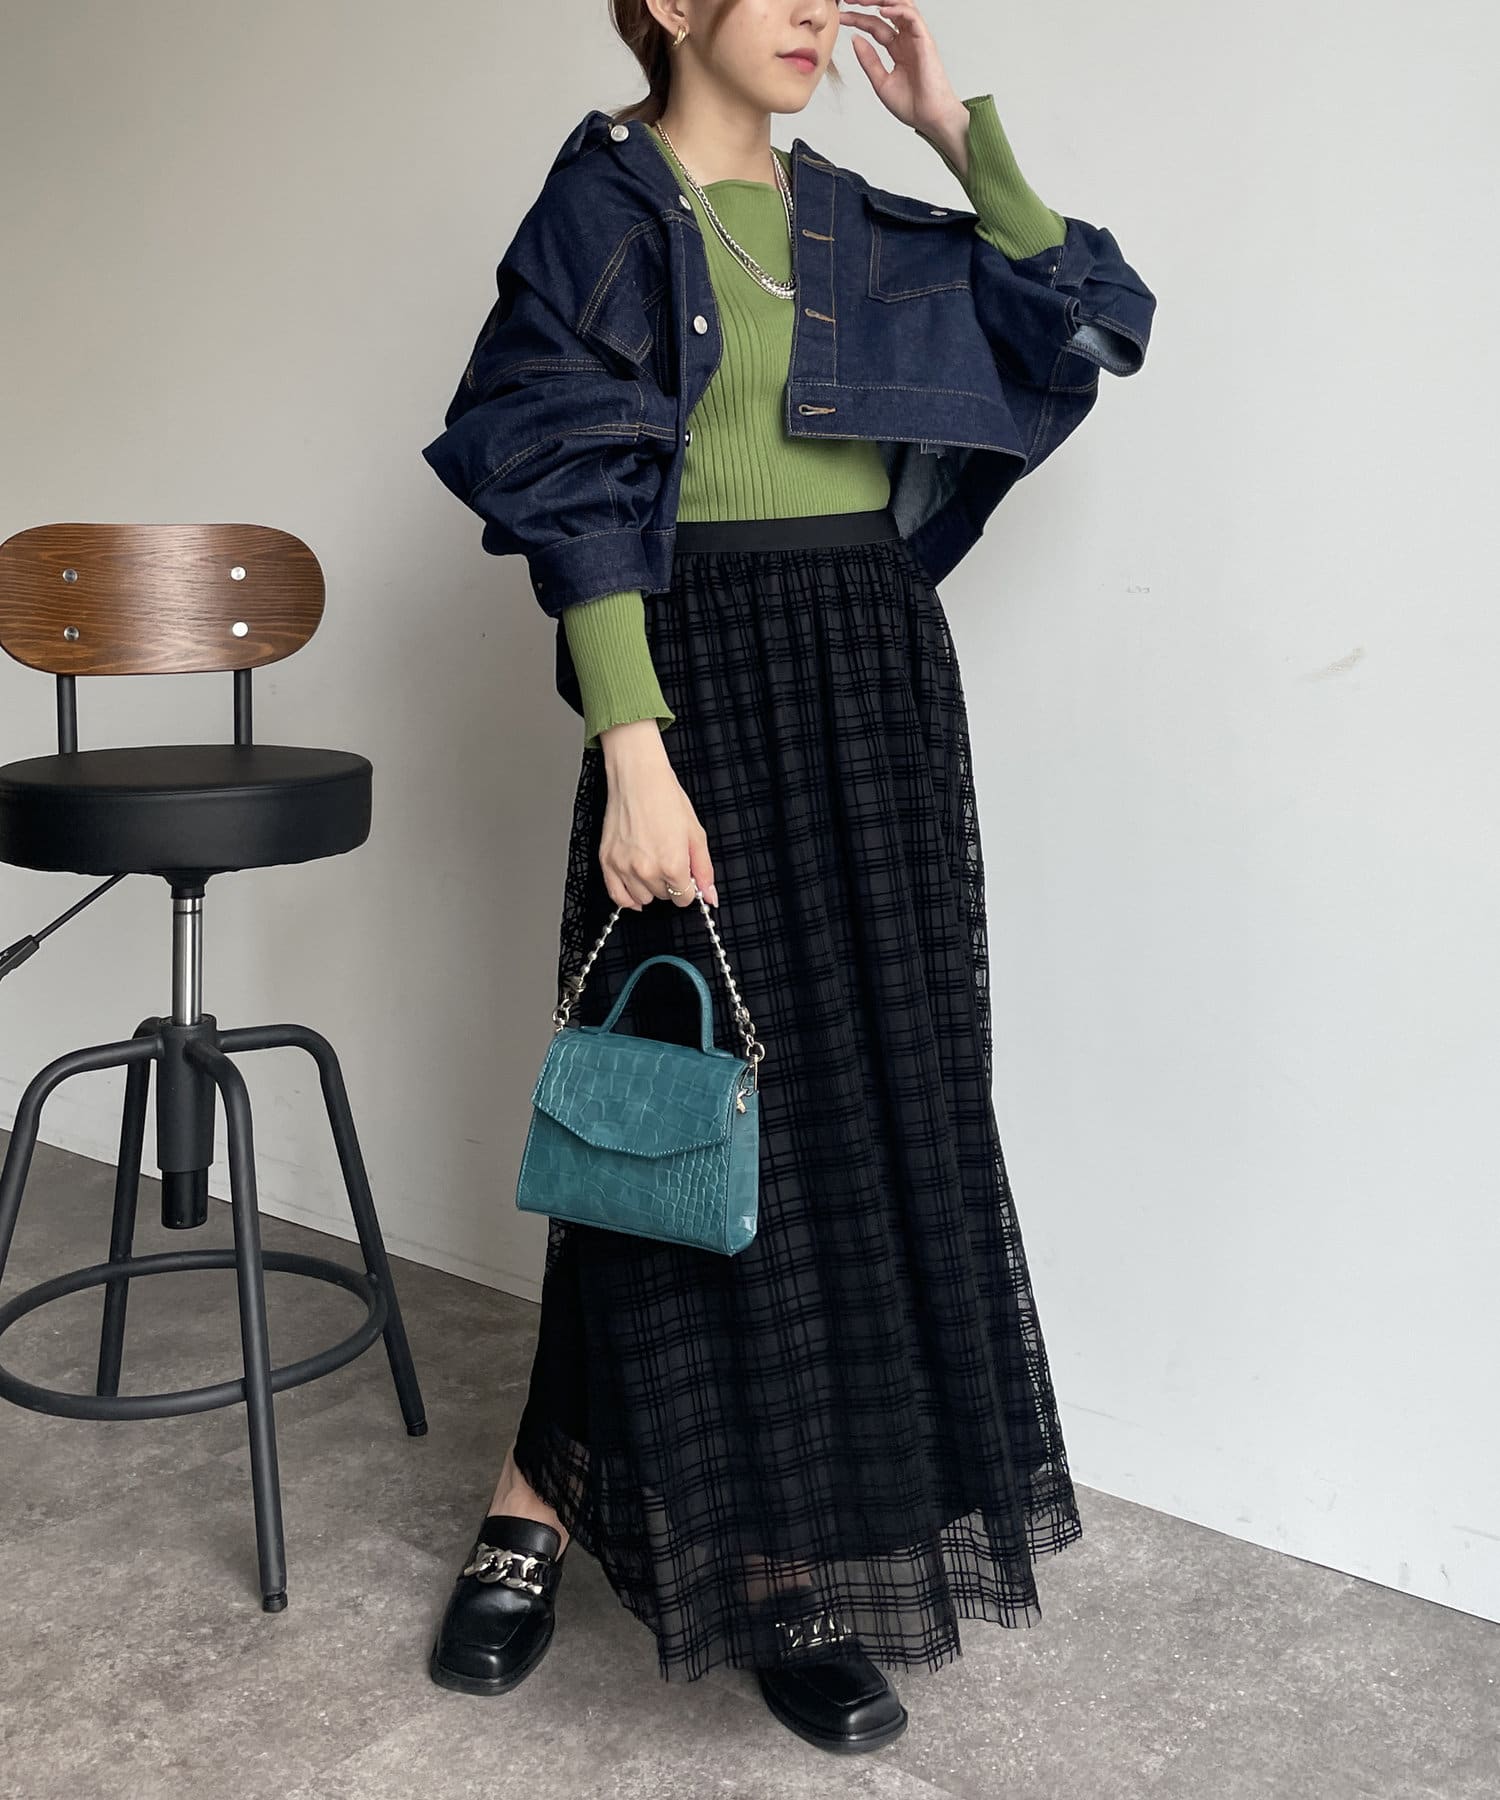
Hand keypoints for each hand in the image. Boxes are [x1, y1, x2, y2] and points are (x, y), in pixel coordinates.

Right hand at [598, 721, 718, 911]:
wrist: (637, 778)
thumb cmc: (665, 798)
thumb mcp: (696, 834)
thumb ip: (704, 870)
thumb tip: (710, 896)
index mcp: (672, 864)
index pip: (684, 898)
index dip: (688, 886)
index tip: (685, 873)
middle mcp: (646, 870)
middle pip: (664, 897)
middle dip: (669, 883)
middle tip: (667, 859)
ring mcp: (624, 867)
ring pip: (643, 898)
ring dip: (650, 888)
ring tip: (651, 864)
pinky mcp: (607, 862)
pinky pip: (617, 896)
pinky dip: (628, 897)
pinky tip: (636, 888)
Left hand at [838, 2, 966, 138]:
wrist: (930, 118)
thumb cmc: (912, 105)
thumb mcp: (881, 81)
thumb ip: (868, 60)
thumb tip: (855, 39)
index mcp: (898, 49)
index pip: (875, 26)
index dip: (858, 19)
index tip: (841, 17)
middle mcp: (907, 40)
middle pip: (887, 10)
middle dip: (868, 2)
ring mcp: (916, 38)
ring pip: (900, 6)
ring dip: (881, 0)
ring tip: (863, 0)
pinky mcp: (925, 40)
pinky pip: (912, 16)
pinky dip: (897, 10)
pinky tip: (882, 11)